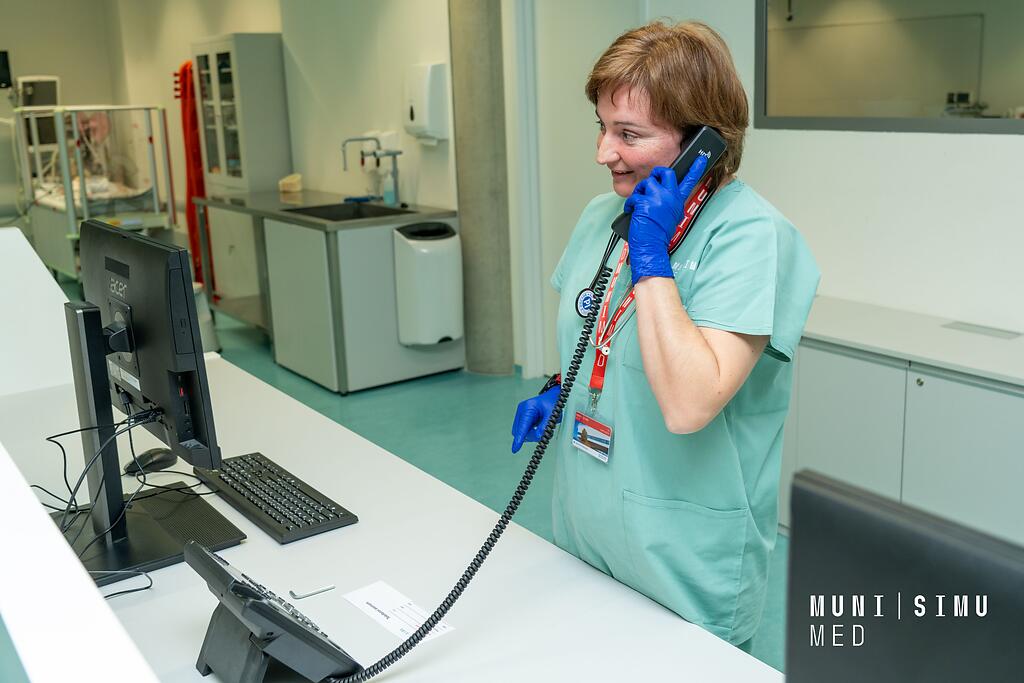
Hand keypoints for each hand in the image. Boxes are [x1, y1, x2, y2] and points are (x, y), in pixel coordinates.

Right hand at [511, 385, 560, 452]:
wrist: (554, 396)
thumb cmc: (553, 402)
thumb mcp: (552, 414)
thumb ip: (545, 426)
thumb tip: (539, 437)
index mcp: (527, 407)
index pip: (522, 427)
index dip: (519, 439)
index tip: (515, 448)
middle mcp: (522, 410)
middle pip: (520, 431)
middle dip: (530, 435)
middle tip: (543, 433)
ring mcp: (521, 414)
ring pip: (521, 432)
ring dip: (531, 434)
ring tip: (543, 427)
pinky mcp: (523, 418)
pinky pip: (524, 429)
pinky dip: (531, 431)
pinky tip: (539, 427)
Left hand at [623, 155, 707, 284]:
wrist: (651, 247)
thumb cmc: (658, 234)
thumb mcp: (671, 217)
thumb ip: (669, 202)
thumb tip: (661, 194)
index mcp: (678, 202)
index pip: (689, 181)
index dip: (696, 168)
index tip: (701, 157)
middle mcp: (671, 198)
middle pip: (666, 173)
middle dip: (656, 174)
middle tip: (651, 183)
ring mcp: (659, 199)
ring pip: (647, 183)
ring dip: (639, 192)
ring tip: (638, 205)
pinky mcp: (646, 203)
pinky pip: (634, 196)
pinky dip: (630, 205)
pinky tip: (632, 212)